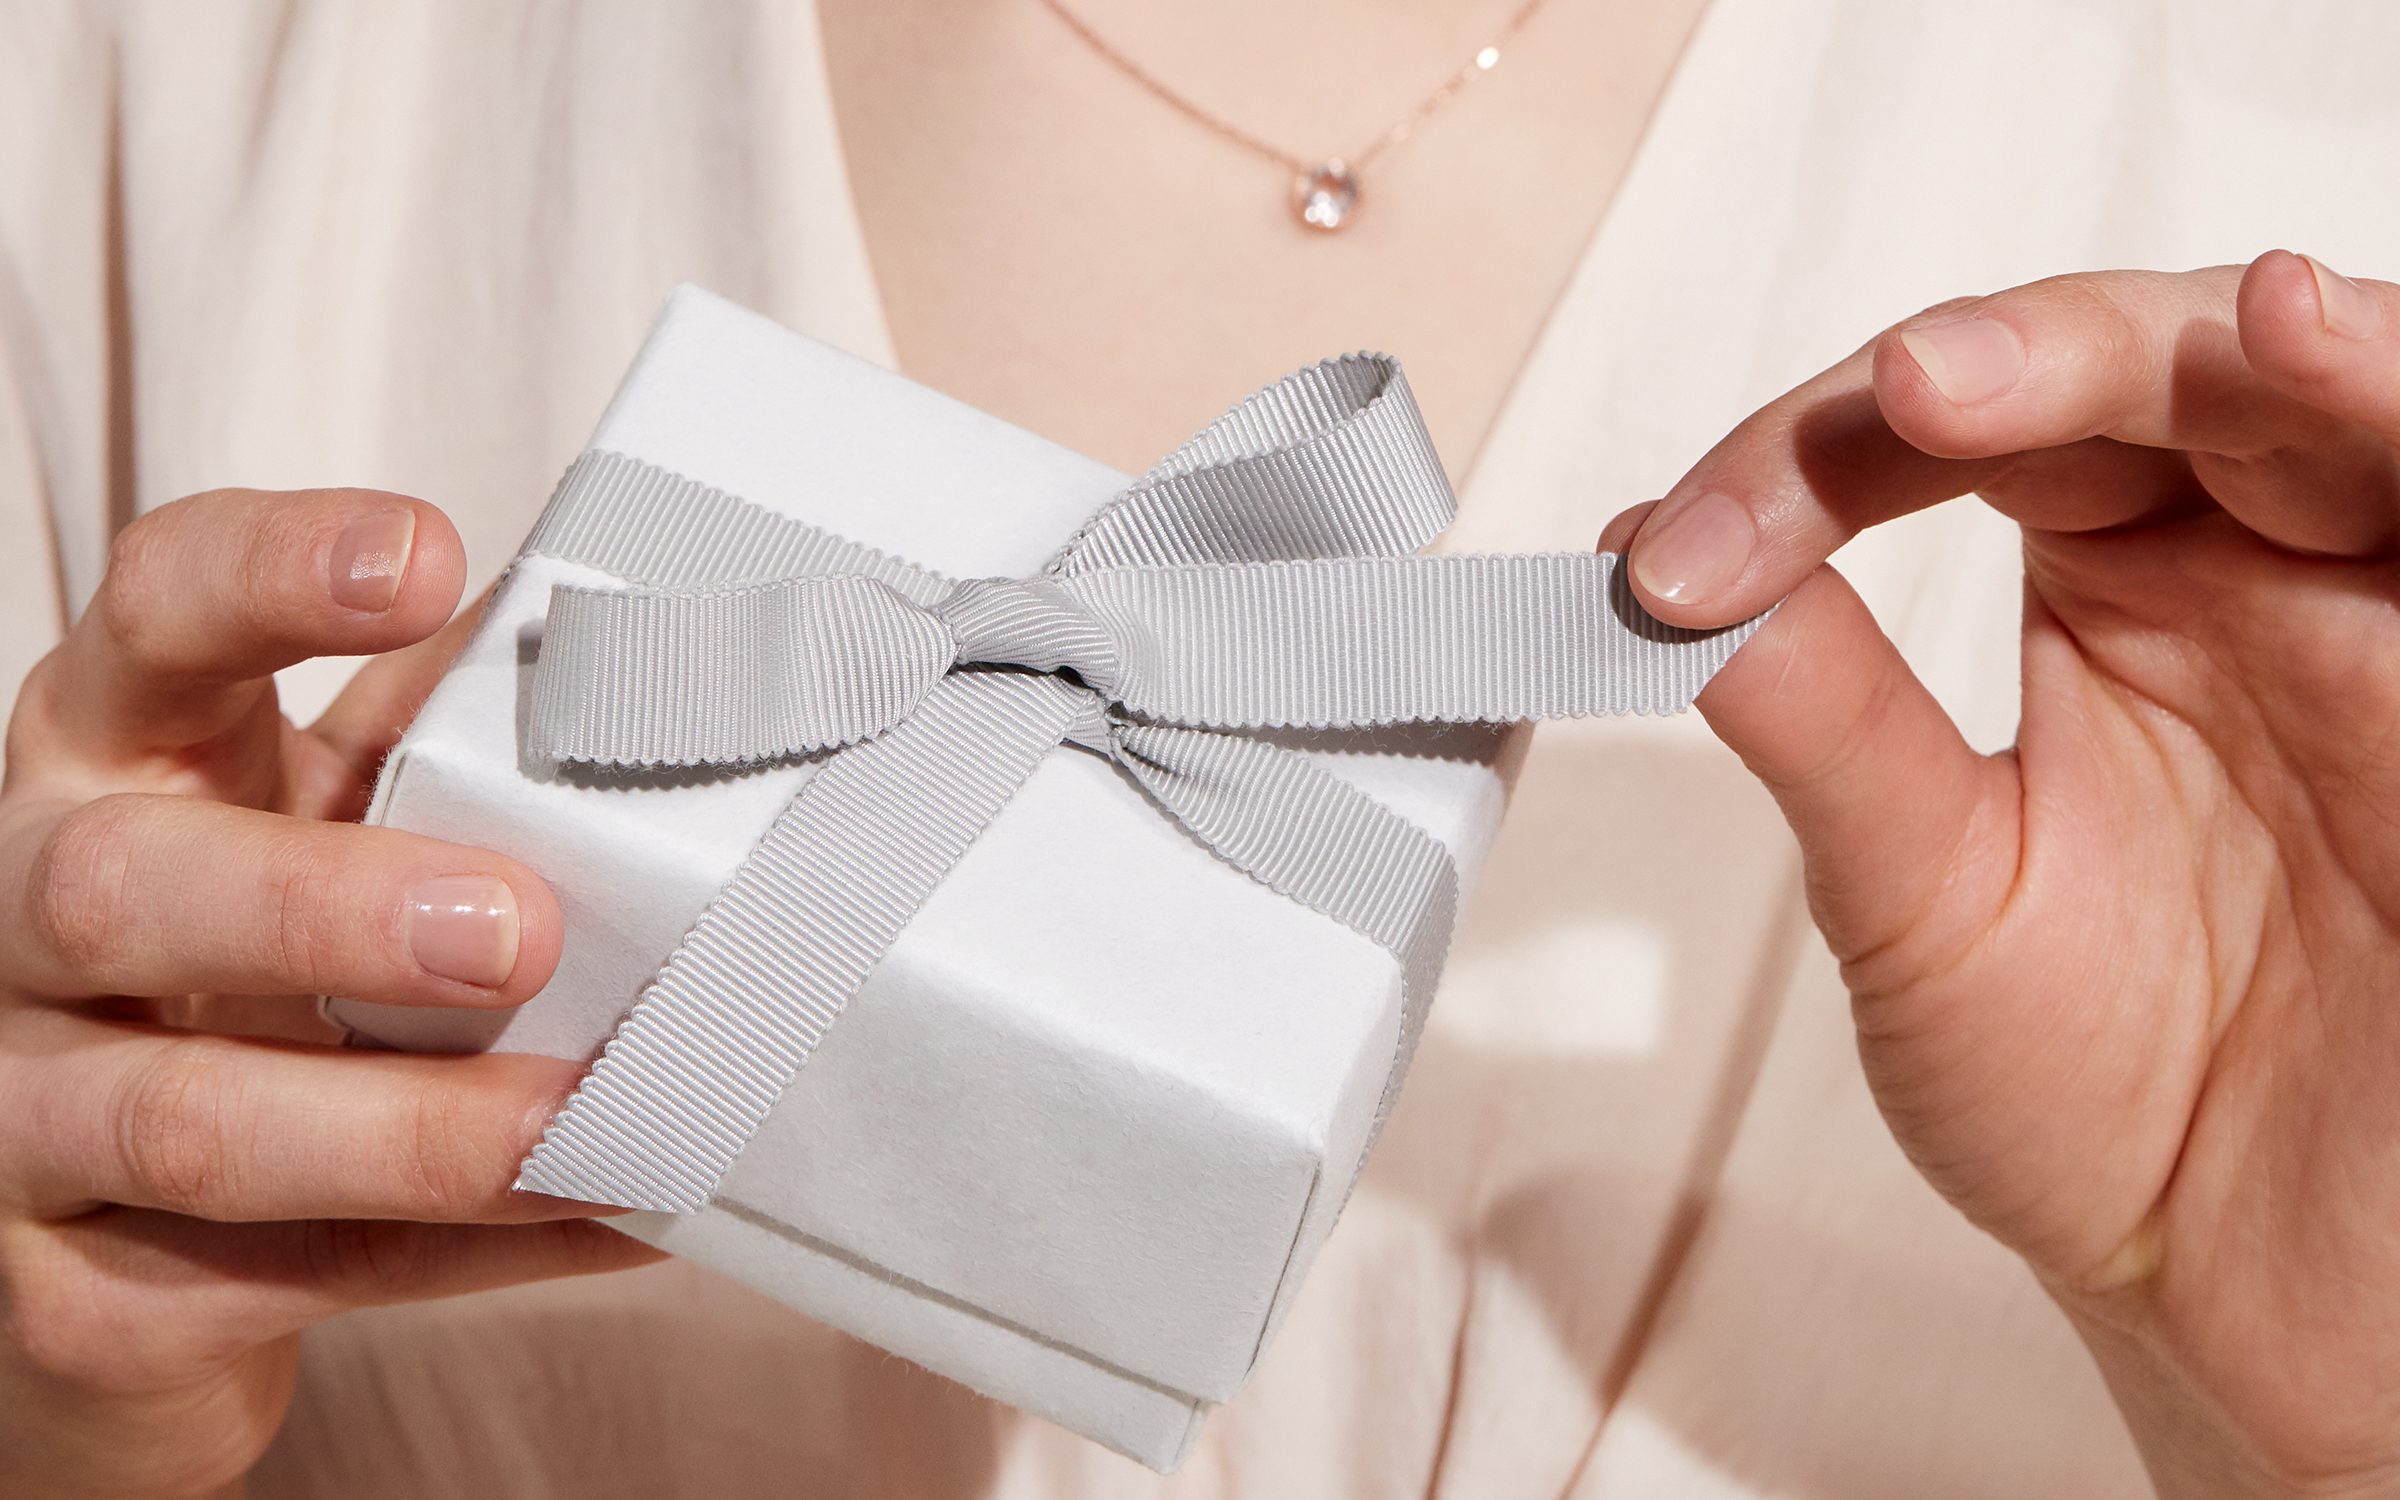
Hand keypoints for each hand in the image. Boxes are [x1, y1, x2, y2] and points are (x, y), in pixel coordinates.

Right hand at [0, 492, 660, 1498]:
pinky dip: (473, 1250)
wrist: (113, 1246)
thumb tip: (628, 660)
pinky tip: (617, 1211)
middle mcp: (26, 924)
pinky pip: (288, 1281)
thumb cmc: (249, 972)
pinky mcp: (81, 1302)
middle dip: (323, 907)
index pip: (150, 621)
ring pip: (191, 1121)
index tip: (425, 558)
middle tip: (513, 929)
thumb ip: (431, 745)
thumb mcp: (318, 824)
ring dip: (414, 1126)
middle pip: (124, 891)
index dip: (271, 574)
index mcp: (108, 761)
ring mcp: (25, 1119)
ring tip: (585, 1120)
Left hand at [1609, 252, 2399, 1497]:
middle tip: (1904, 397)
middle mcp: (2254, 571)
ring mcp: (2383, 621)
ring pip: (2329, 402)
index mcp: (2118, 590)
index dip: (1816, 459)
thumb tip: (1646, 572)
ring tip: (2183, 333)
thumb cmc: (2109, 1103)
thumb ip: (1823, 726)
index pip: (1961, 432)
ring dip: (2238, 352)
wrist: (2258, 1303)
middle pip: (2150, 368)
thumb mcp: (1926, 902)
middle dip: (2021, 362)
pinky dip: (2385, 401)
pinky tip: (2303, 342)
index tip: (1678, 561)